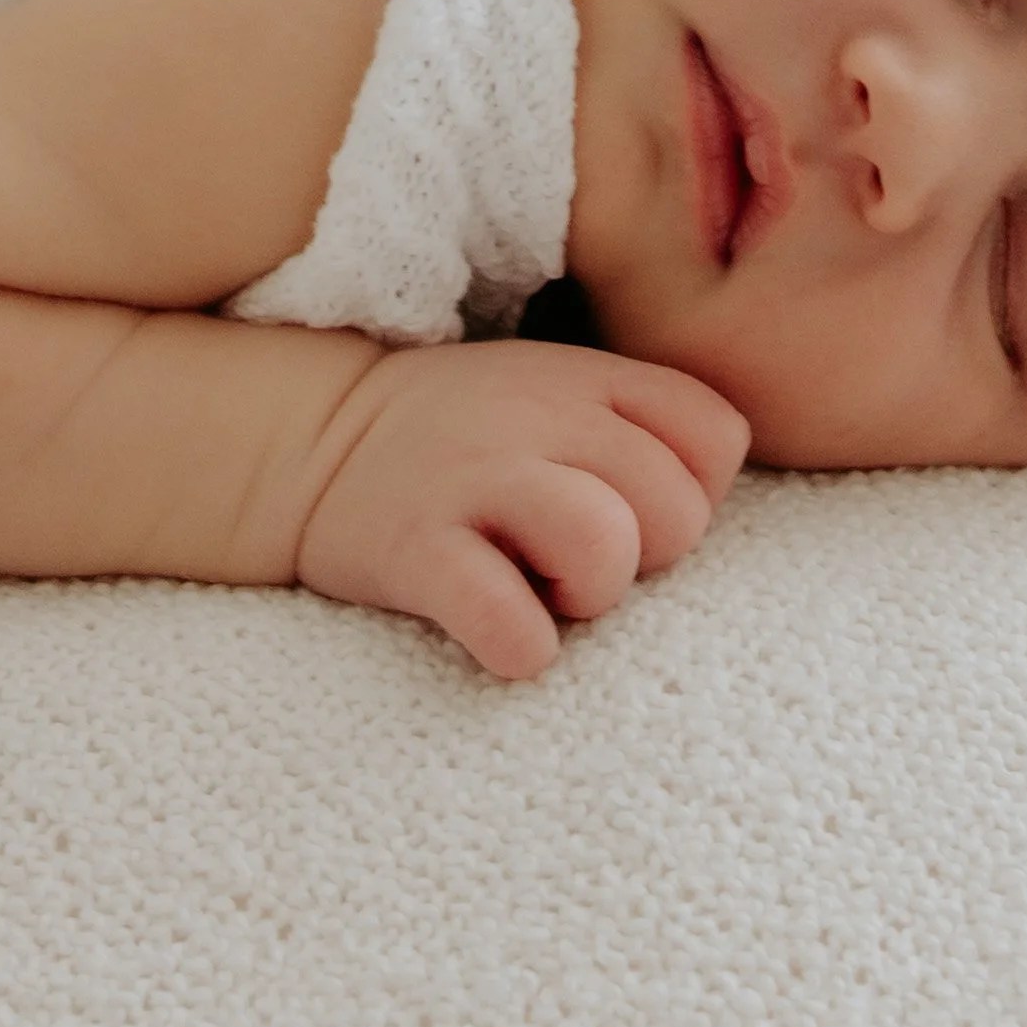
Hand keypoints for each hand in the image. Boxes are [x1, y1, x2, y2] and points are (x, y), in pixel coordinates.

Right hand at [294, 338, 750, 680]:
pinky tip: (501, 634)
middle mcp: (539, 417)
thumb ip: (637, 425)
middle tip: (579, 563)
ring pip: (604, 547)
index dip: (696, 494)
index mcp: (588, 379)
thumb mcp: (554, 393)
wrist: (310, 441)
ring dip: (590, 597)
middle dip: (647, 560)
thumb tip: (707, 505)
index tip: (635, 514)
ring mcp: (474, 478)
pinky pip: (506, 619)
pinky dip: (519, 647)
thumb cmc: (462, 439)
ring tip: (545, 592)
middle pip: (673, 509)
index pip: (716, 436)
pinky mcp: (414, 548)